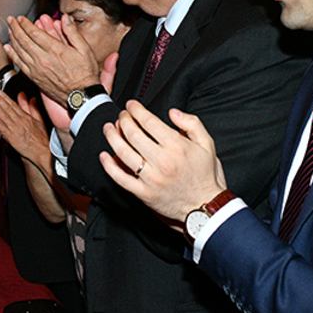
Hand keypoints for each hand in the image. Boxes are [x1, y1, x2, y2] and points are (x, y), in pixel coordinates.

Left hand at [0, 90, 53, 171]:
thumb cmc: (41, 137)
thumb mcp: (39, 119)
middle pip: (6, 109)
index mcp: (25, 117)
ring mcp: (14, 130)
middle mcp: (19, 122)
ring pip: (2, 117)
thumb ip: (32, 107)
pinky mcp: (11, 138)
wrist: (42, 152)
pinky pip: (2, 129)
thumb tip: (29, 97)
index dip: (4, 97)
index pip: (12, 104)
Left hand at [5, 12, 100, 100]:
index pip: (34, 33)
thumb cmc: (85, 73)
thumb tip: (65, 18)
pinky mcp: (34, 78)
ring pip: (19, 51)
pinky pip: (20, 64)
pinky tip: (8, 48)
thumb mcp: (84, 50)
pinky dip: (12, 55)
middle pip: (24, 40)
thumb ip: (73, 32)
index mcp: (55, 50)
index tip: (21, 18)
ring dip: (12, 38)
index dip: (25, 24)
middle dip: (15, 28)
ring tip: (9, 29)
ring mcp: (37, 69)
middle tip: (11, 20)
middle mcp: (43, 59)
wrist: (81, 96)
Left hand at [97, 102, 226, 220]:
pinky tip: (104, 156)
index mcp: (177, 147)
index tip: (131, 106)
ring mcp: (151, 178)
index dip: (136, 110)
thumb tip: (173, 112)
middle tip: (122, 116)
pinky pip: (121, 178)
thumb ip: (192, 123)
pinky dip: (109, 166)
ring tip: (109, 129)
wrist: (206, 207)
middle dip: (123, 120)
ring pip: (123, 153)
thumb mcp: (207, 144)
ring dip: (112, 137)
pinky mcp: (144, 193)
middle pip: (133, 134)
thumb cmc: (206, 176)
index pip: (149, 122)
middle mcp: (162, 161)